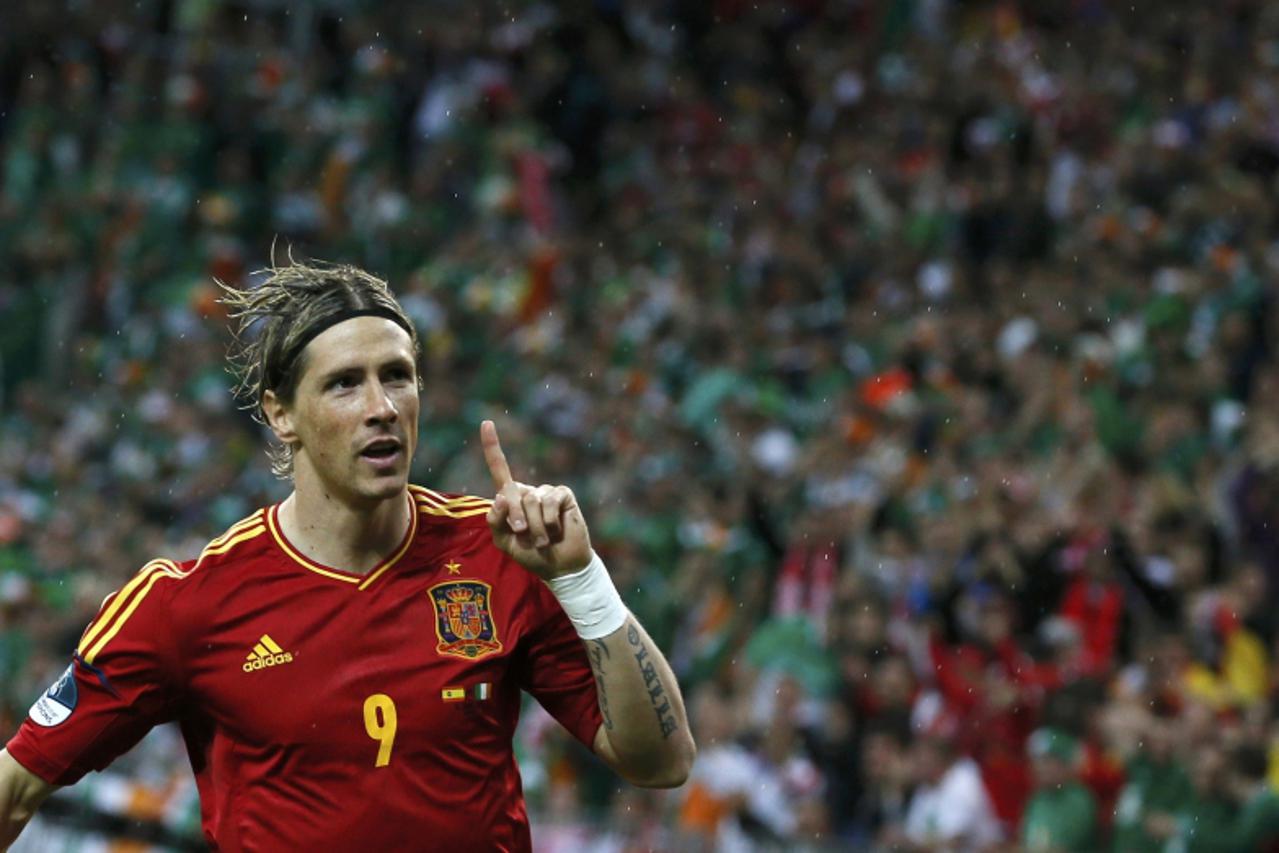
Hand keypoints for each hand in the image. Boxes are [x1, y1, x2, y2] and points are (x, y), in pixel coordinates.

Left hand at [480, 420, 592, 579]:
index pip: (500, 469)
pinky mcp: (563, 495)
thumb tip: (502, 495)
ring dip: (535, 527)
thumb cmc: (531, 554)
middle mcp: (528, 490)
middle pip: (512, 493)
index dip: (492, 447)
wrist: (558, 567)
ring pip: (531, 501)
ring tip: (543, 539)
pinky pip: (550, 502)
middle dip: (516, 518)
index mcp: (511, 498)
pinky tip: (556, 530)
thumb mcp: (504, 541)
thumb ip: (495, 520)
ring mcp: (546, 491)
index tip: (486, 423)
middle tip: (524, 536)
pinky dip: (550, 522)